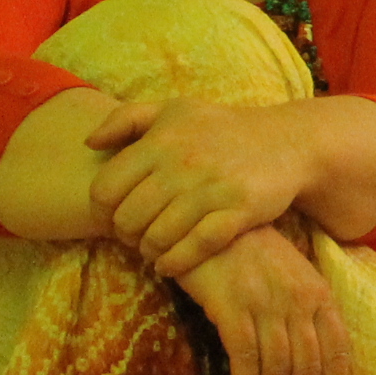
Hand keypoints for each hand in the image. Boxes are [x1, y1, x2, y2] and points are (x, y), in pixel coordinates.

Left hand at [87, 100, 310, 275]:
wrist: (287, 142)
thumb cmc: (223, 128)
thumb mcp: (174, 110)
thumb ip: (126, 119)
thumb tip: (88, 143)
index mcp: (161, 141)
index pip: (105, 189)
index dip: (102, 211)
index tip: (115, 216)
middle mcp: (182, 164)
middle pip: (129, 219)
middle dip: (126, 236)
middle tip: (135, 237)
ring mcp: (212, 189)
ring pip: (159, 237)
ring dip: (150, 252)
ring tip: (153, 251)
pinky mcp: (238, 212)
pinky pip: (195, 247)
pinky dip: (175, 263)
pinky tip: (169, 265)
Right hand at [174, 226, 352, 374]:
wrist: (206, 222)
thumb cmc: (248, 256)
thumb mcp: (290, 281)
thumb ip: (303, 318)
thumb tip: (309, 374)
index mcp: (321, 297)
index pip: (339, 357)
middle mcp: (300, 301)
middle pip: (310, 371)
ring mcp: (267, 303)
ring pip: (280, 371)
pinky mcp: (232, 306)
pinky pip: (246, 359)